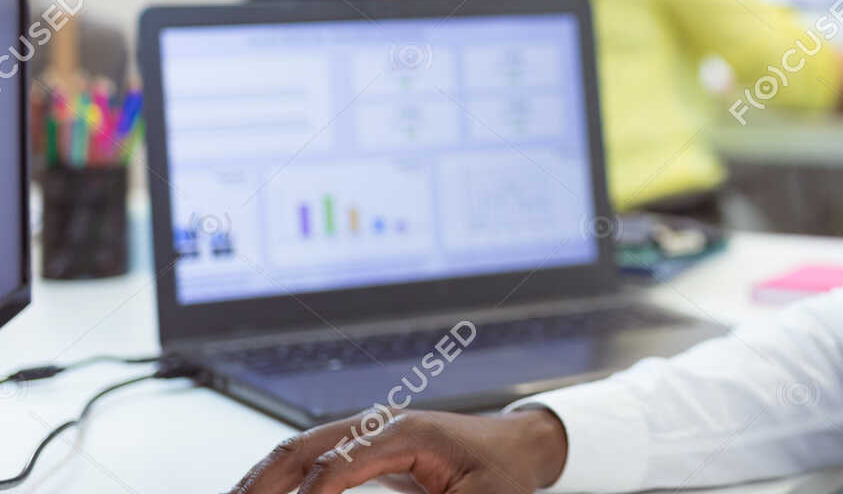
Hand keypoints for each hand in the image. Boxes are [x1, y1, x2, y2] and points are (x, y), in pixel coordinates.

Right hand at [230, 407, 567, 493]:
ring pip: (297, 448)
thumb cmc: (501, 475)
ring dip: (261, 479)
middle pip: (304, 446)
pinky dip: (278, 477)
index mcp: (408, 432)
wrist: (518, 448)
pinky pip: (310, 456)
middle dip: (263, 483)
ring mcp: (369, 430)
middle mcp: (380, 423)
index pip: (339, 463)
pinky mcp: (364, 445)